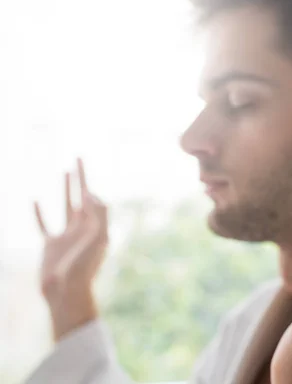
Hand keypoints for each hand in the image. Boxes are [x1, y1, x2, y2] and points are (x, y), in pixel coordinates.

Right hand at [34, 159, 108, 339]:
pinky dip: (39, 213)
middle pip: (81, 196)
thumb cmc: (85, 268)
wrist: (66, 292)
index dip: (89, 185)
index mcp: (96, 226)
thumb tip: (89, 193)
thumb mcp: (99, 238)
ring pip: (66, 205)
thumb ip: (98, 214)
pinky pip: (44, 225)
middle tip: (79, 157)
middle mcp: (83, 228)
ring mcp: (66, 235)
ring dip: (66, 189)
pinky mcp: (50, 245)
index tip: (83, 182)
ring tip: (65, 171)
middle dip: (80, 178)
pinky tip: (35, 200)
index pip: (94, 197)